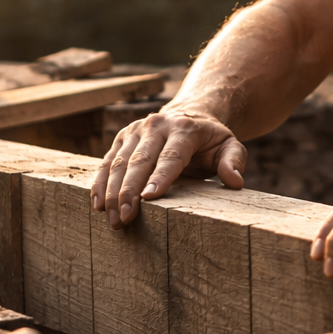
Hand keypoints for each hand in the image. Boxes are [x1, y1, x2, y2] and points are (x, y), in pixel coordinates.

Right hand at [90, 107, 246, 227]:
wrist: (188, 115)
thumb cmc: (210, 140)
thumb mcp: (229, 146)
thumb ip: (234, 161)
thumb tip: (235, 181)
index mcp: (184, 129)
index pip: (171, 156)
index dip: (160, 177)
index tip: (149, 198)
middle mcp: (156, 126)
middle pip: (139, 160)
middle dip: (129, 191)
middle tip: (124, 218)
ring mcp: (135, 131)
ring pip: (119, 162)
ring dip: (112, 192)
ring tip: (112, 218)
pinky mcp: (121, 138)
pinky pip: (107, 162)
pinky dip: (100, 183)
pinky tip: (97, 204)